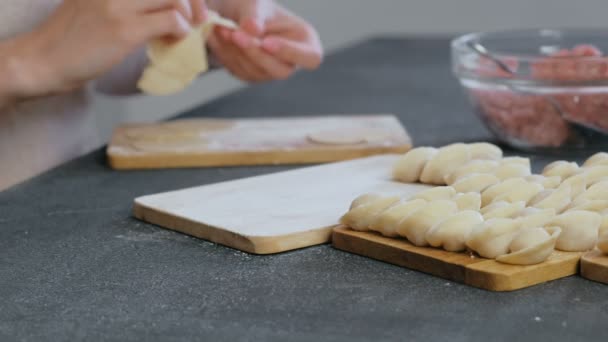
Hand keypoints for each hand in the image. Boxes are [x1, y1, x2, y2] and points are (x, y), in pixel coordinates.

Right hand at [2, 0, 206, 100]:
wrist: (42, 59)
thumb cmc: (70, 38)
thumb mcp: (97, 5)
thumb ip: (128, 2)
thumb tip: (165, 11)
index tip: (189, 6)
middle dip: (193, 0)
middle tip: (197, 19)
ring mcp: (120, 3)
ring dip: (189, 16)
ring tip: (185, 32)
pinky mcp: (125, 28)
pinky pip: (170, 20)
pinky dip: (181, 30)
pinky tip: (174, 40)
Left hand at [207, 0, 322, 82]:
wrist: (237, 12)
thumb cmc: (256, 7)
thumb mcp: (256, 3)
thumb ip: (255, 15)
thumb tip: (252, 29)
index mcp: (306, 42)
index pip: (310, 58)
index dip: (289, 52)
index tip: (267, 41)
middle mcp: (291, 62)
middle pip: (280, 70)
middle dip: (255, 52)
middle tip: (235, 33)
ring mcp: (271, 71)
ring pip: (255, 72)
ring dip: (235, 51)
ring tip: (221, 28)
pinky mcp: (252, 75)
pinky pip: (239, 70)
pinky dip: (225, 53)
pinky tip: (217, 35)